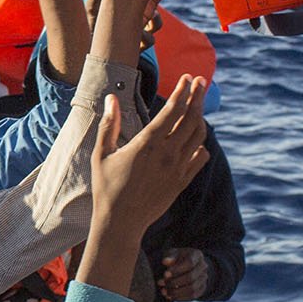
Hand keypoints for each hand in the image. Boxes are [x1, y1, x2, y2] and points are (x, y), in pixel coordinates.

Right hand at [89, 79, 209, 241]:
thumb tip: (111, 98)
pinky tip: (197, 139)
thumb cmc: (106, 187)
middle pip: (191, 118)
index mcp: (148, 144)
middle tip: (200, 82)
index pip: (173, 110)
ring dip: (200, 117)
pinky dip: (201, 144)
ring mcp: (177, 169)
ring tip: (197, 105)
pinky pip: (199, 158)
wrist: (120, 223)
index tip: (188, 77)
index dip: (183, 91)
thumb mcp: (101, 153)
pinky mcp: (182, 182)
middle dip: (197, 96)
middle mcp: (167, 154)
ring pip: (199, 136)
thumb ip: (109, 124)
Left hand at [158, 247, 210, 300]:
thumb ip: (169, 257)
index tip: (165, 274)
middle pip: (191, 277)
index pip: (189, 263)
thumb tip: (165, 261)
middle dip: (174, 282)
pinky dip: (179, 298)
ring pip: (192, 289)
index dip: (177, 270)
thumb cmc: (177, 258)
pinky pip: (192, 296)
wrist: (185, 266)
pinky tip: (169, 296)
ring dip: (176, 292)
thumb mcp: (172, 254)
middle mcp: (203, 267)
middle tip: (161, 283)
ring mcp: (203, 279)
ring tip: (164, 291)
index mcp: (197, 255)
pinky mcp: (201, 289)